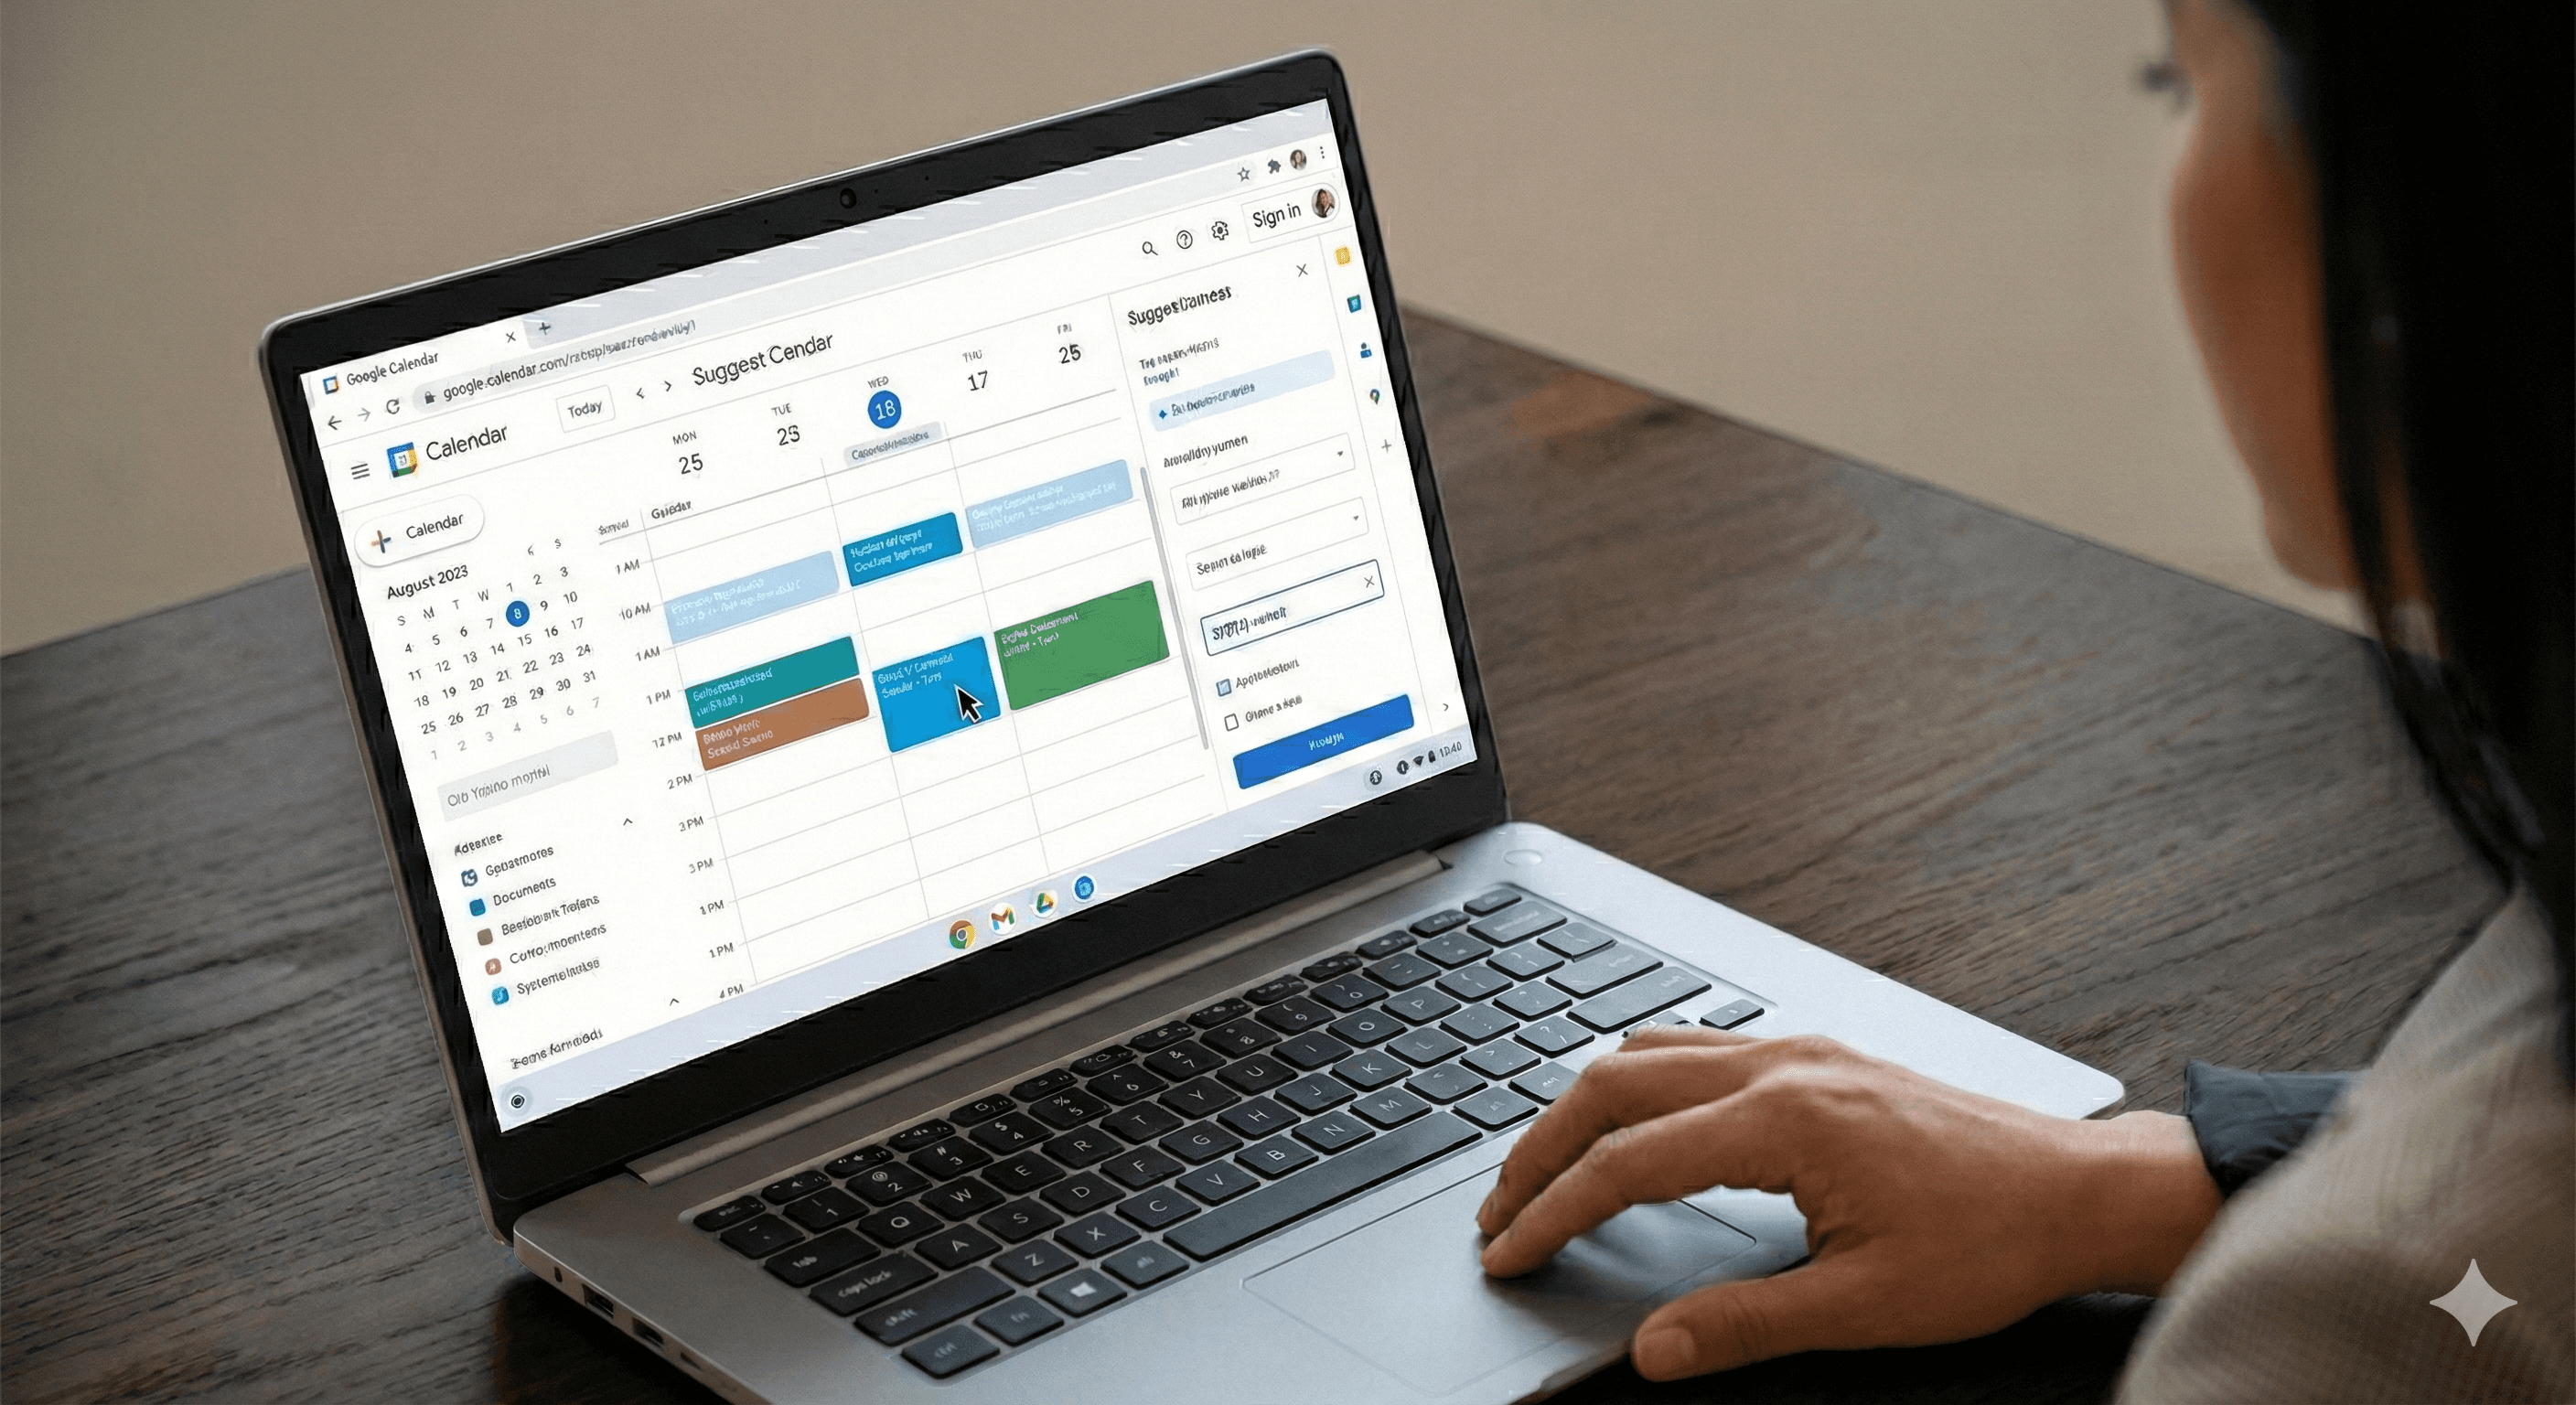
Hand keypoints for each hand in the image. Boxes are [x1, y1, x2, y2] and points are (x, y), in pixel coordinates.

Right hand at [1476, 1026, 2219, 1380]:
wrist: (2081, 1191)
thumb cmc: (1992, 1241)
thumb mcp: (1865, 1306)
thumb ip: (1746, 1324)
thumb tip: (1655, 1348)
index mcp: (1783, 1120)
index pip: (1626, 1164)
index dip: (1553, 1213)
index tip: (1509, 1252)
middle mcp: (1780, 1067)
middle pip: (1611, 1086)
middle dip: (1539, 1149)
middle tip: (1497, 1211)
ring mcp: (1799, 1052)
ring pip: (1647, 1054)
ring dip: (1581, 1107)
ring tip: (1542, 1166)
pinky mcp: (1819, 1058)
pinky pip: (1696, 1046)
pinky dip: (1637, 1079)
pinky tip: (1631, 1114)